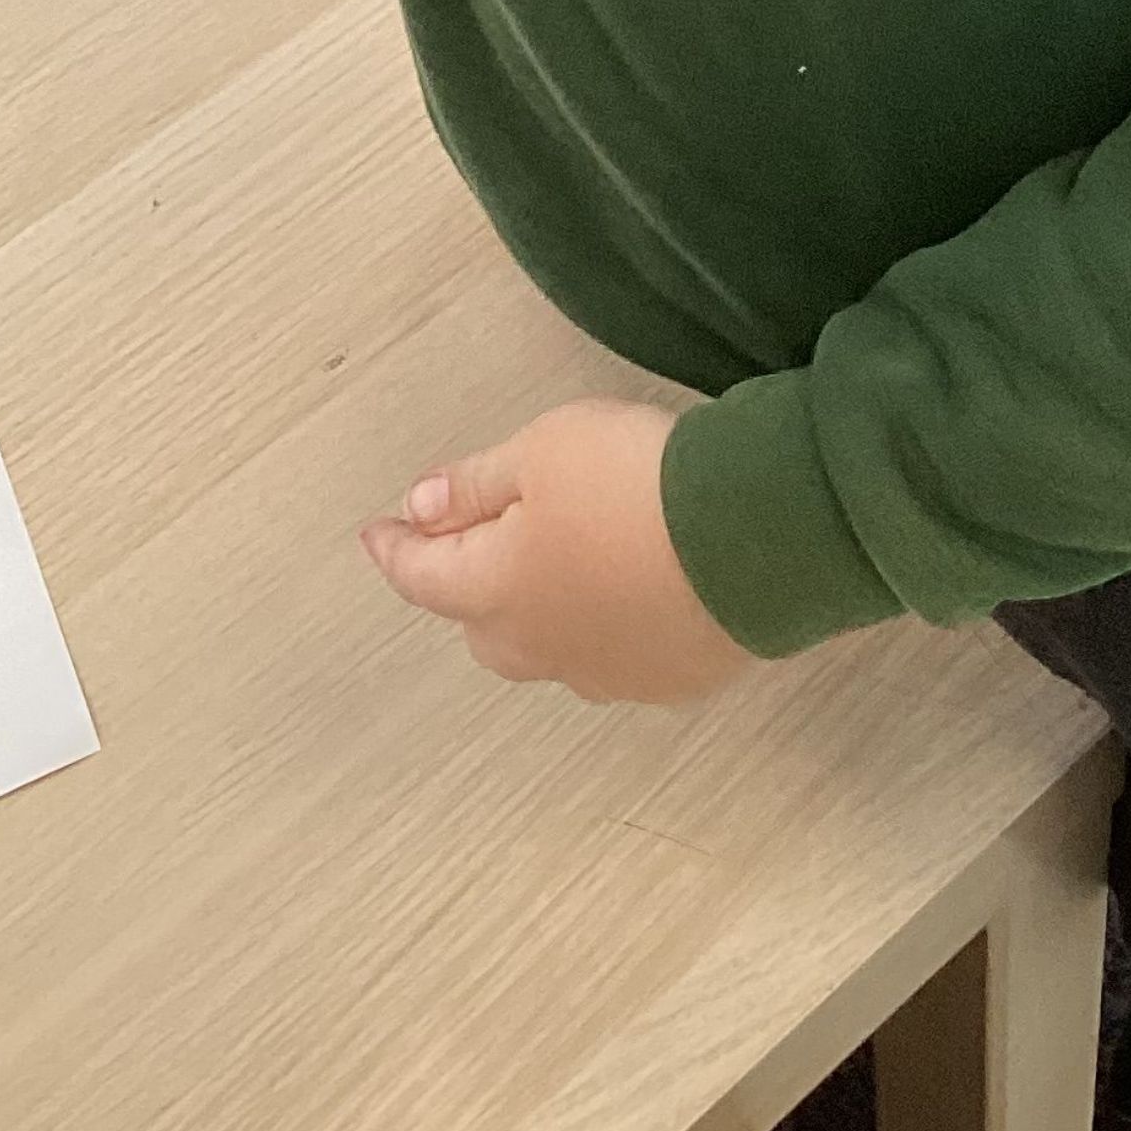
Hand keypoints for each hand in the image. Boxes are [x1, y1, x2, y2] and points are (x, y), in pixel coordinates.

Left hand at [359, 399, 756, 705]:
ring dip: (539, 611)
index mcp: (497, 591)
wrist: (754, 538)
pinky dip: (604, 625)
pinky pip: (616, 656)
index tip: (376, 533)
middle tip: (469, 544)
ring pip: (549, 649)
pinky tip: (628, 591)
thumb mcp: (543, 451)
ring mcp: (610, 673)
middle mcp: (543, 649)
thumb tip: (418, 510)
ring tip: (556, 566)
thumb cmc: (633, 482)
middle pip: (482, 627)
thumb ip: (474, 485)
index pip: (423, 576)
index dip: (396, 550)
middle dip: (467, 588)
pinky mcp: (672, 679)